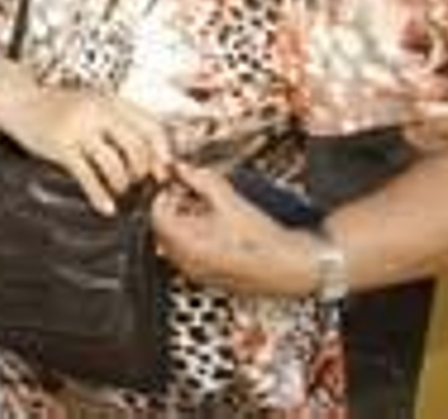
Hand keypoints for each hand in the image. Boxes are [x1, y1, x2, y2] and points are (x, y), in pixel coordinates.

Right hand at [2, 88, 172, 214]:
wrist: (18, 100)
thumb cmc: (56, 106)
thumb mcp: (92, 104)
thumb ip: (117, 121)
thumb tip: (147, 150)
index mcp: (111, 101)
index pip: (151, 126)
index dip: (162, 152)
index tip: (164, 170)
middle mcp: (98, 112)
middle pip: (137, 147)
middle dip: (141, 171)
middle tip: (138, 182)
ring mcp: (79, 129)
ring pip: (115, 164)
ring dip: (122, 184)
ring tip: (119, 190)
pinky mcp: (61, 146)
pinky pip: (88, 176)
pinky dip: (100, 195)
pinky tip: (105, 206)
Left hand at [152, 162, 322, 297]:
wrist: (290, 266)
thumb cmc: (262, 237)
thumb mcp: (229, 201)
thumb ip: (202, 180)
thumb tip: (182, 167)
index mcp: (187, 244)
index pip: (156, 216)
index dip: (165, 196)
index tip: (178, 187)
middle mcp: (186, 263)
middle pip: (162, 231)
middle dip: (173, 210)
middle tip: (191, 197)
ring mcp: (196, 274)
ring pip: (173, 245)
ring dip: (182, 226)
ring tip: (206, 213)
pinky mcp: (208, 280)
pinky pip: (187, 258)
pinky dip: (192, 242)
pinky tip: (216, 232)